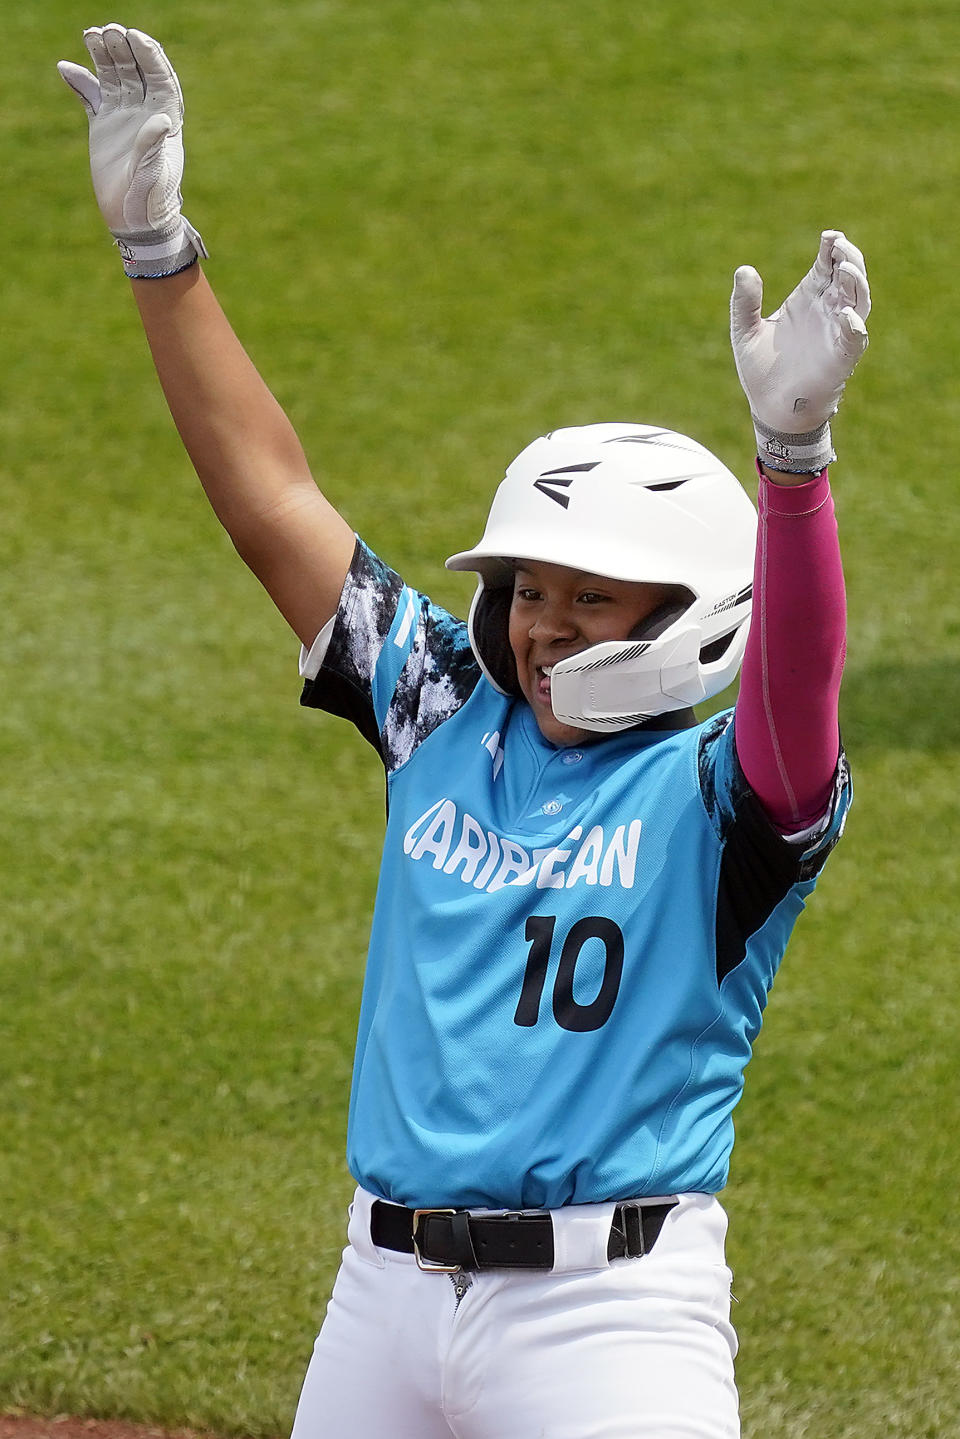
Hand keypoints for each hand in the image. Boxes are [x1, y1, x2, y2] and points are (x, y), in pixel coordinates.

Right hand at [58, 25, 205, 277]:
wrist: (135, 220)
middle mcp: (145, 113)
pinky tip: (66, 68)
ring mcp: (123, 117)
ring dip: (103, 57)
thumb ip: (154, 148)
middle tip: (110, 31)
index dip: (150, 57)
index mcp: (165, 120)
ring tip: (91, 34)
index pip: (160, 79)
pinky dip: (80, 82)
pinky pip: (91, 97)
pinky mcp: (104, 127)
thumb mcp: (154, 175)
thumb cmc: (151, 201)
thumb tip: (162, 120)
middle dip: (125, 49)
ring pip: (114, 77)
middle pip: (136, 71)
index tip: (136, 38)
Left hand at [730, 231, 869, 471]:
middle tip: (840, 245)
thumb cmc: (761, 370)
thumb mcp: (745, 331)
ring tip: (845, 269)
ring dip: (857, 283)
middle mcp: (827, 311)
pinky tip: (844, 315)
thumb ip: (744, 302)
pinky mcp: (841, 358)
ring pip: (859, 300)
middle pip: (850, 275)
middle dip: (849, 257)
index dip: (832, 248)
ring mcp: (837, 333)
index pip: (828, 264)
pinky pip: (855, 338)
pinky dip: (854, 325)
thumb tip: (743, 269)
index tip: (828, 236)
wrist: (768, 408)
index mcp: (808, 298)